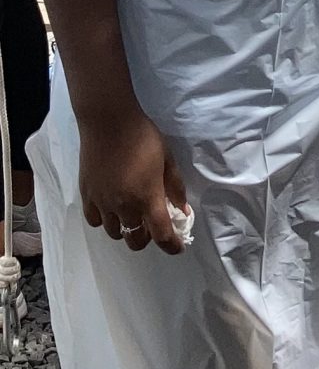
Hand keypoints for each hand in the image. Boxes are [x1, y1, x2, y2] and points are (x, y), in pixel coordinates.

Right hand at [78, 109, 188, 252]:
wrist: (108, 122)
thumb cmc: (143, 137)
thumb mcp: (168, 160)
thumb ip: (176, 188)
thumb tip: (182, 210)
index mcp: (147, 197)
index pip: (162, 235)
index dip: (172, 246)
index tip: (177, 246)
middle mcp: (124, 206)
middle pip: (136, 241)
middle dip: (147, 237)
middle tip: (152, 223)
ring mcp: (103, 203)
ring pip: (115, 233)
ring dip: (126, 228)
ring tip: (131, 212)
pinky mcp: (87, 196)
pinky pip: (95, 221)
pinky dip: (105, 220)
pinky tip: (110, 207)